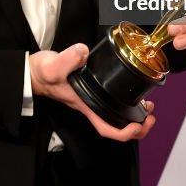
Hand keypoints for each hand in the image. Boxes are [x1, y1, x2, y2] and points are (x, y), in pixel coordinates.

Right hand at [28, 44, 155, 140]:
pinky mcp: (91, 91)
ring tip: (148, 107)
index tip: (140, 124)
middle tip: (151, 116)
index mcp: (85, 104)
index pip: (107, 129)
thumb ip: (68, 59)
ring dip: (135, 116)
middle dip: (138, 127)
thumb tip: (83, 52)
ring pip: (117, 117)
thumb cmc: (42, 74)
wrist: (33, 72)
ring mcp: (91, 100)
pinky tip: (132, 92)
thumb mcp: (53, 65)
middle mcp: (90, 106)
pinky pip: (112, 104)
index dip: (126, 132)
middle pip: (117, 127)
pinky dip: (126, 103)